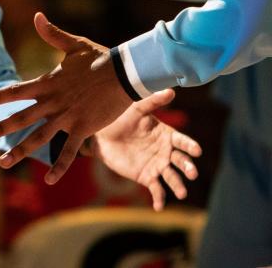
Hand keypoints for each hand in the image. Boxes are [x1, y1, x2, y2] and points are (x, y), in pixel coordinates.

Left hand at [0, 13, 132, 181]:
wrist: (126, 73)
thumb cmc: (100, 58)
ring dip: (20, 151)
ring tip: (3, 163)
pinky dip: (59, 166)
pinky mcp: (83, 128)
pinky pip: (69, 151)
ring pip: (38, 138)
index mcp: (48, 84)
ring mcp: (67, 117)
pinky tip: (50, 181)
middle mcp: (53, 102)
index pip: (15, 91)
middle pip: (20, 117)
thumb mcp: (74, 45)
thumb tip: (37, 16)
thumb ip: (52, 34)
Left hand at [92, 90, 201, 210]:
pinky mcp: (147, 177)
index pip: (183, 142)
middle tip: (191, 173)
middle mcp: (166, 152)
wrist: (102, 135)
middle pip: (181, 161)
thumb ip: (153, 102)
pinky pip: (156, 190)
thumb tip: (171, 90)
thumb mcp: (136, 109)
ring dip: (178, 185)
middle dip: (188, 167)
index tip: (197, 150)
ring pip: (172, 177)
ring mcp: (158, 166)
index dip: (190, 146)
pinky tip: (158, 207)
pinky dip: (159, 199)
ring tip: (182, 193)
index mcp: (168, 136)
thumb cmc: (121, 119)